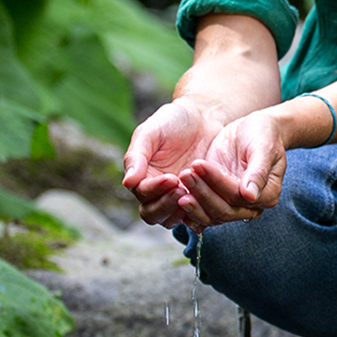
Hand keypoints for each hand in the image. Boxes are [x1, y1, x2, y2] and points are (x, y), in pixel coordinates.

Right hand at [123, 97, 228, 226]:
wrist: (203, 117)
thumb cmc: (172, 121)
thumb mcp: (151, 132)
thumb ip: (137, 156)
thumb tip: (127, 183)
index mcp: (142, 177)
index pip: (142, 194)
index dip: (154, 189)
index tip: (171, 178)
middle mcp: (157, 192)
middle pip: (153, 214)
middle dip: (166, 205)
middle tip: (182, 189)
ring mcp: (178, 197)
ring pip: (172, 219)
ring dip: (181, 211)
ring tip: (194, 194)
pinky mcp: (198, 199)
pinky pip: (196, 214)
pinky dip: (200, 212)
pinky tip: (209, 200)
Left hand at [173, 110, 288, 230]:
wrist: (255, 129)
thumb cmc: (264, 134)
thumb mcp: (264, 147)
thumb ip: (258, 171)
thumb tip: (250, 195)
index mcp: (267, 195)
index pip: (237, 196)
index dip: (218, 183)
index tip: (199, 165)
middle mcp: (250, 205)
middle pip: (222, 210)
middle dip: (202, 192)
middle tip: (185, 173)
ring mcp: (232, 204)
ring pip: (210, 215)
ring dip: (193, 200)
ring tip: (178, 181)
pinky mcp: (217, 199)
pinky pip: (202, 211)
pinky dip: (189, 208)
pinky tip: (174, 198)